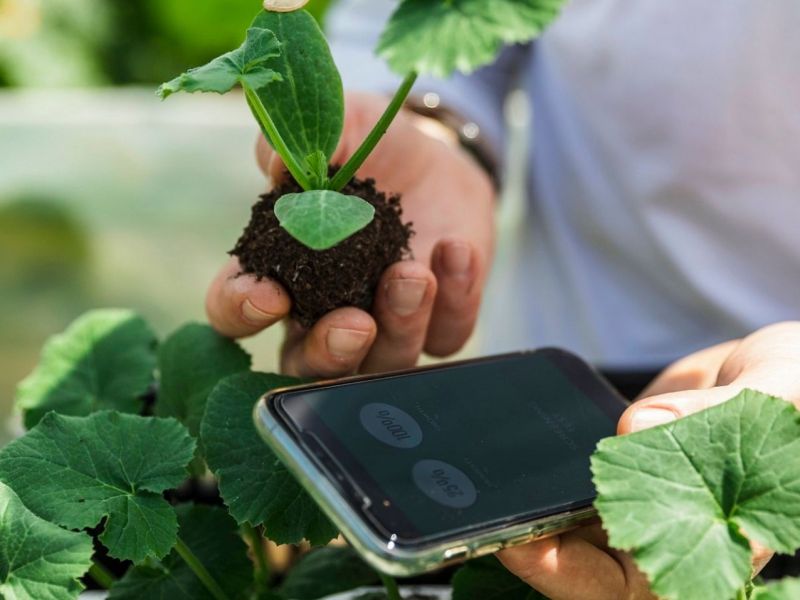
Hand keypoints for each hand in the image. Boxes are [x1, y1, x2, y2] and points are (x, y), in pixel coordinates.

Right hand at [206, 91, 494, 376]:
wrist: (433, 156)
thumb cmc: (367, 148)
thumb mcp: (336, 128)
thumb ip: (302, 142)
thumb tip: (276, 164)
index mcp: (279, 272)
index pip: (236, 312)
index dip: (242, 312)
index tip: (269, 294)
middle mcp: (325, 313)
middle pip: (309, 365)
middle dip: (329, 353)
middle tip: (353, 324)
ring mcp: (385, 325)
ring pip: (384, 362)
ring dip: (399, 325)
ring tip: (415, 275)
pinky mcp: (439, 321)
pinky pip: (447, 334)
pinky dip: (456, 299)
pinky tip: (456, 250)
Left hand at [499, 322, 799, 598]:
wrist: (780, 370)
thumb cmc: (799, 390)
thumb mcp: (784, 393)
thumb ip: (719, 414)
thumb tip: (636, 426)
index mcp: (716, 546)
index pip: (631, 586)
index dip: (571, 576)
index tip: (522, 542)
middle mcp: (669, 532)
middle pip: (585, 562)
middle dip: (529, 542)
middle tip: (481, 510)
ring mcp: (638, 499)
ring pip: (571, 519)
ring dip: (527, 505)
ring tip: (478, 479)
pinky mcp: (617, 464)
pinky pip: (570, 473)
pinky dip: (540, 464)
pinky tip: (509, 443)